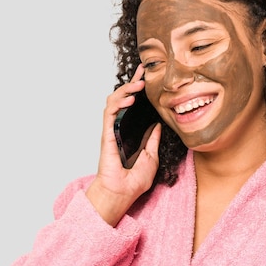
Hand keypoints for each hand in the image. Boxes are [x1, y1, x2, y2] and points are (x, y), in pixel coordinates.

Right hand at [85, 64, 161, 225]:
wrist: (122, 193)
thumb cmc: (133, 181)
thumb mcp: (151, 158)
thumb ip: (153, 141)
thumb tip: (158, 126)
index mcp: (130, 132)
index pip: (133, 105)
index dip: (138, 90)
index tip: (146, 76)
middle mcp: (119, 128)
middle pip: (122, 98)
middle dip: (131, 83)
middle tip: (142, 72)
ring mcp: (112, 129)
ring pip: (113, 101)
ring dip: (125, 90)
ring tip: (138, 84)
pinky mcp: (107, 133)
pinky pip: (110, 113)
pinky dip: (118, 103)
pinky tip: (129, 99)